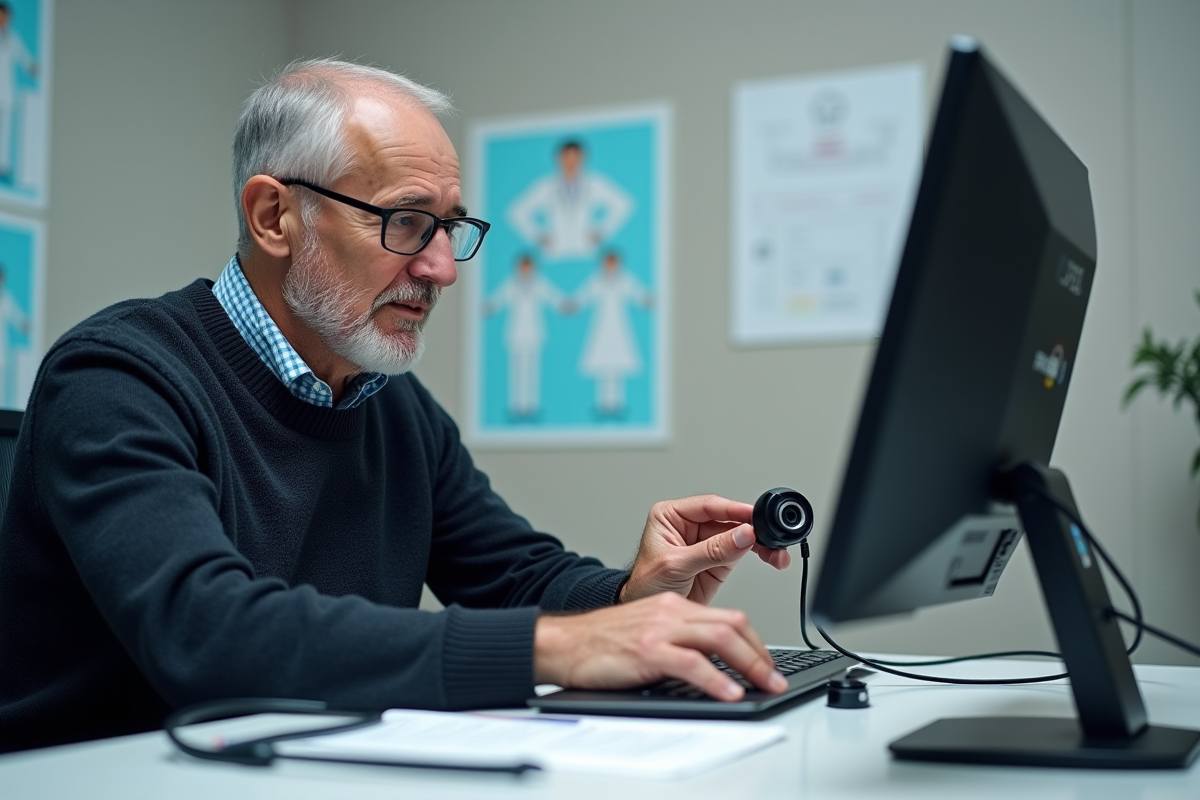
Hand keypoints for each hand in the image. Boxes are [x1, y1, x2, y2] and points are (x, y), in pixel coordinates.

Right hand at [534, 593, 786, 699]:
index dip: (755, 643)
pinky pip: (692, 664)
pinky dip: (716, 680)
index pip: (728, 619)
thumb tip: (712, 667)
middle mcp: (671, 612)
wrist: (563, 644)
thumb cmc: (599, 644)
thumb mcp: (647, 633)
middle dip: (761, 654)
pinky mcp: (648, 650)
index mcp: (673, 606)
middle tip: (775, 678)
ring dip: (750, 665)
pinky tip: (729, 693)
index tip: (766, 664)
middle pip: (732, 625)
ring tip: (765, 686)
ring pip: (720, 639)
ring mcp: (660, 629)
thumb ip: (678, 640)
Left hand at [620, 494, 790, 605]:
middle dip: (753, 528)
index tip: (754, 516)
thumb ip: (710, 551)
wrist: (647, 616)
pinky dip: (760, 553)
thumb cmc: (646, 586)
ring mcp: (707, 542)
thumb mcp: (675, 566)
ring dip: (762, 542)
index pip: (708, 505)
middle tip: (770, 538)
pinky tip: (771, 557)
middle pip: (730, 518)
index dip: (733, 509)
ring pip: (742, 534)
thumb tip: (742, 535)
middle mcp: (691, 525)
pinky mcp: (719, 558)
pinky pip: (744, 550)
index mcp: (672, 516)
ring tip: (776, 554)